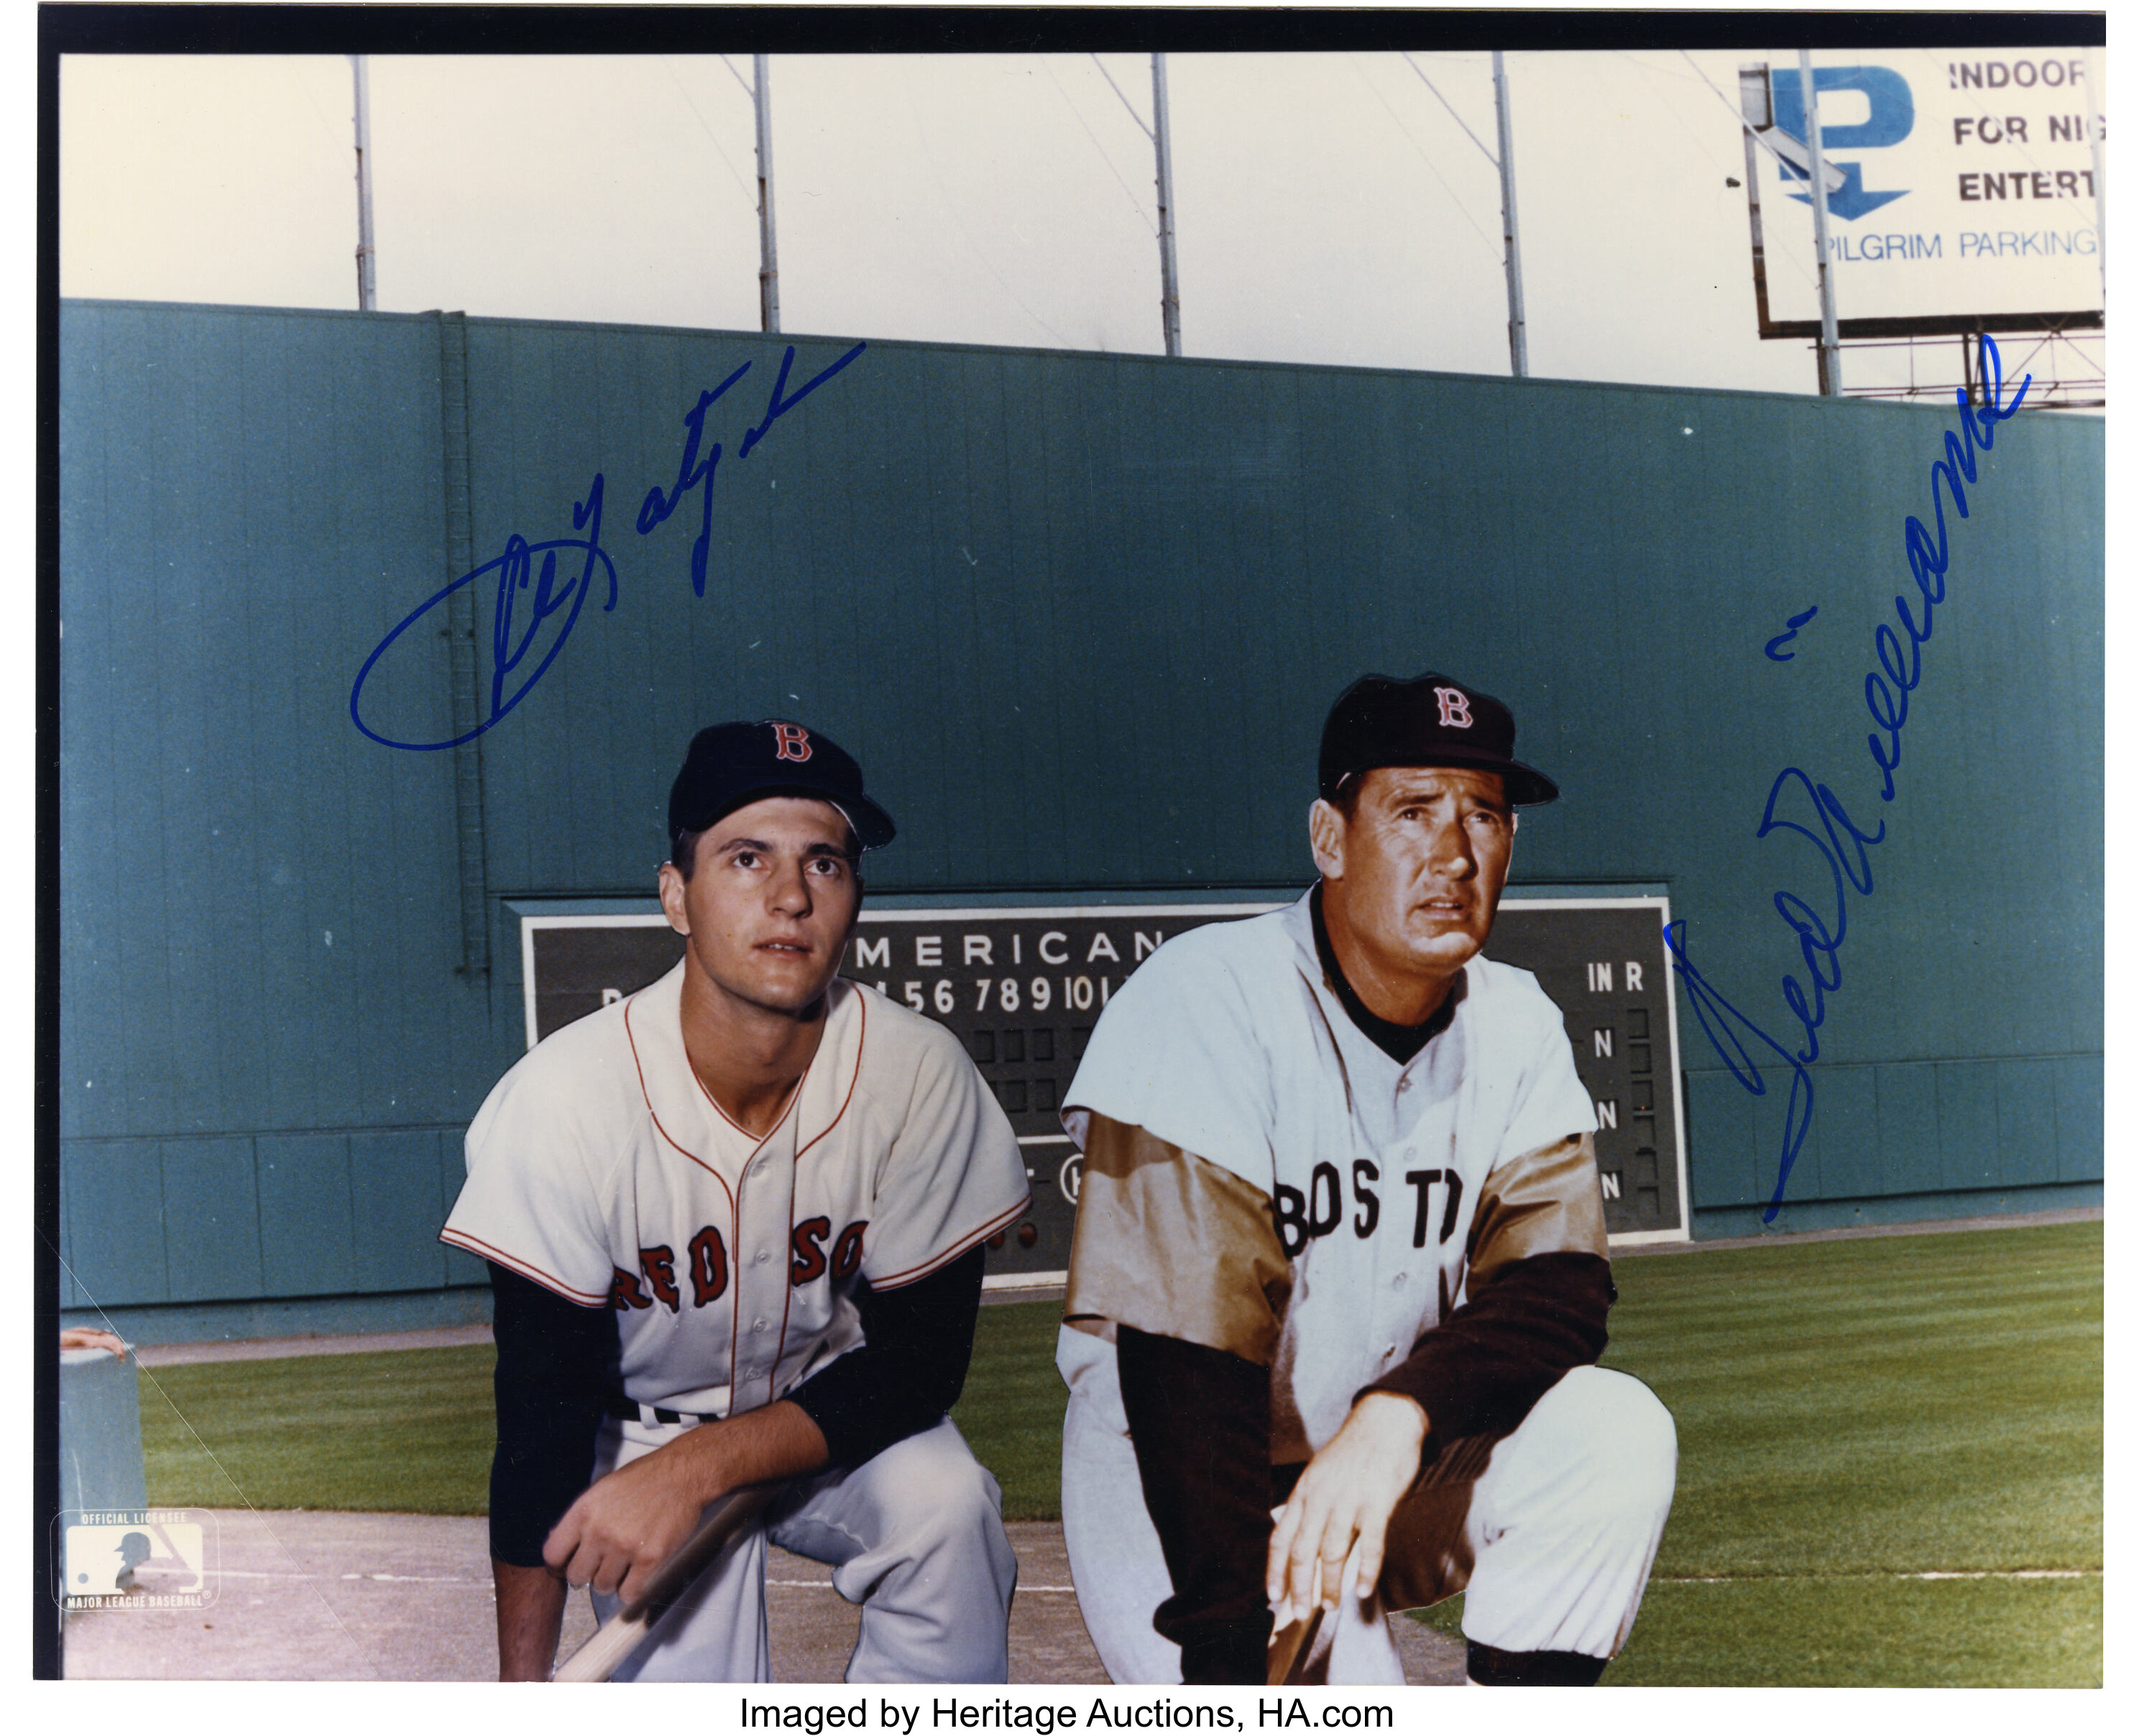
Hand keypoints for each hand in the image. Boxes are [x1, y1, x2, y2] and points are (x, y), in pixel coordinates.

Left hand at [540, 1400, 827, 1612]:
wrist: (683, 1473)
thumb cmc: (644, 1479)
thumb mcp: (603, 1489)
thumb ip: (581, 1518)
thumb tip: (561, 1547)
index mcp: (584, 1510)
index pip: (552, 1554)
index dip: (560, 1563)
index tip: (570, 1563)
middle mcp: (600, 1530)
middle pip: (576, 1576)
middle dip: (587, 1573)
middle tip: (603, 1563)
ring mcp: (625, 1547)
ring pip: (602, 1587)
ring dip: (611, 1580)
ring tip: (625, 1564)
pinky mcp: (650, 1559)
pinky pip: (629, 1593)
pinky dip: (631, 1589)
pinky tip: (638, 1574)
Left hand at [1265, 1393, 1425, 1622]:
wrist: (1385, 1421)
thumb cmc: (1353, 1452)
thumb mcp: (1319, 1473)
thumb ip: (1309, 1505)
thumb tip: (1298, 1542)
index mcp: (1304, 1491)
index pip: (1281, 1537)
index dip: (1275, 1570)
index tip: (1273, 1596)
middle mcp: (1321, 1497)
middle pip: (1303, 1551)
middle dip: (1299, 1587)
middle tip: (1301, 1612)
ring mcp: (1348, 1499)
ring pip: (1333, 1552)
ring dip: (1331, 1585)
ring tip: (1331, 1605)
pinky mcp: (1378, 1501)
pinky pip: (1370, 1543)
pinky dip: (1366, 1570)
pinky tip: (1362, 1590)